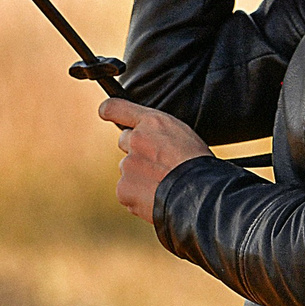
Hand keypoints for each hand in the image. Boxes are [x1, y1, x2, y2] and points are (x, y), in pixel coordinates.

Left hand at [100, 97, 211, 224]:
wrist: (199, 193)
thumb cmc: (198, 165)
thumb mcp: (183, 135)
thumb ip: (160, 133)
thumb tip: (153, 142)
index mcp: (152, 122)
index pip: (117, 108)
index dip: (109, 110)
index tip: (104, 112)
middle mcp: (136, 139)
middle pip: (125, 141)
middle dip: (137, 150)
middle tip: (158, 163)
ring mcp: (127, 164)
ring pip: (128, 169)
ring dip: (139, 176)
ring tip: (163, 183)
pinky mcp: (123, 188)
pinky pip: (127, 192)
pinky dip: (138, 197)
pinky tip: (156, 197)